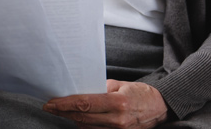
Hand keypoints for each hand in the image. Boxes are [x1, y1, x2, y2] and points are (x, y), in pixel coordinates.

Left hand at [44, 80, 166, 128]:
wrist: (161, 108)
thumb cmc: (141, 93)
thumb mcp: (121, 84)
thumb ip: (101, 88)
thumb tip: (81, 90)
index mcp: (118, 103)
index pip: (85, 104)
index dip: (65, 104)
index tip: (51, 102)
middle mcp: (117, 119)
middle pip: (82, 117)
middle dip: (63, 112)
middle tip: (49, 107)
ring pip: (87, 127)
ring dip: (72, 119)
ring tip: (61, 111)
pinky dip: (84, 125)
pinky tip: (77, 119)